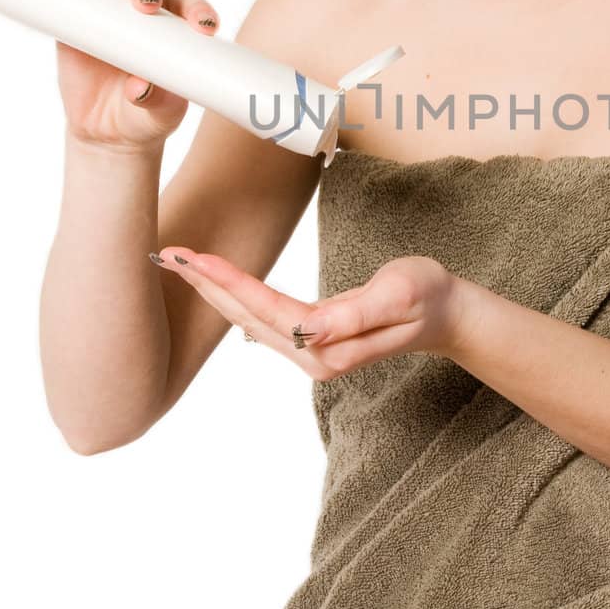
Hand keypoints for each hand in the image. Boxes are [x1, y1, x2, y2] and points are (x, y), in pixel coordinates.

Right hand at [55, 0, 221, 151]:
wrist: (107, 129)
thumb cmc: (144, 116)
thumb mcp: (158, 114)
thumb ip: (155, 102)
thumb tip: (138, 87)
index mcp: (176, 25)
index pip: (190, 4)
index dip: (198, 9)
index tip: (203, 26)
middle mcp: (145, 6)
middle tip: (144, 2)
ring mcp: (109, 4)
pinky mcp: (76, 7)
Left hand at [150, 249, 464, 378]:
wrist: (444, 313)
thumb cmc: (424, 295)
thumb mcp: (398, 295)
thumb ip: (355, 314)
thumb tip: (310, 330)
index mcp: (328, 346)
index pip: (266, 309)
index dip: (229, 281)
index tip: (194, 257)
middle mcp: (311, 356)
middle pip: (245, 316)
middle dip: (205, 284)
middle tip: (166, 252)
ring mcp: (308, 352)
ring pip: (246, 319)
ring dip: (212, 290)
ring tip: (178, 262)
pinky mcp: (308, 341)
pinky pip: (260, 318)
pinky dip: (232, 296)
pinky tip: (213, 283)